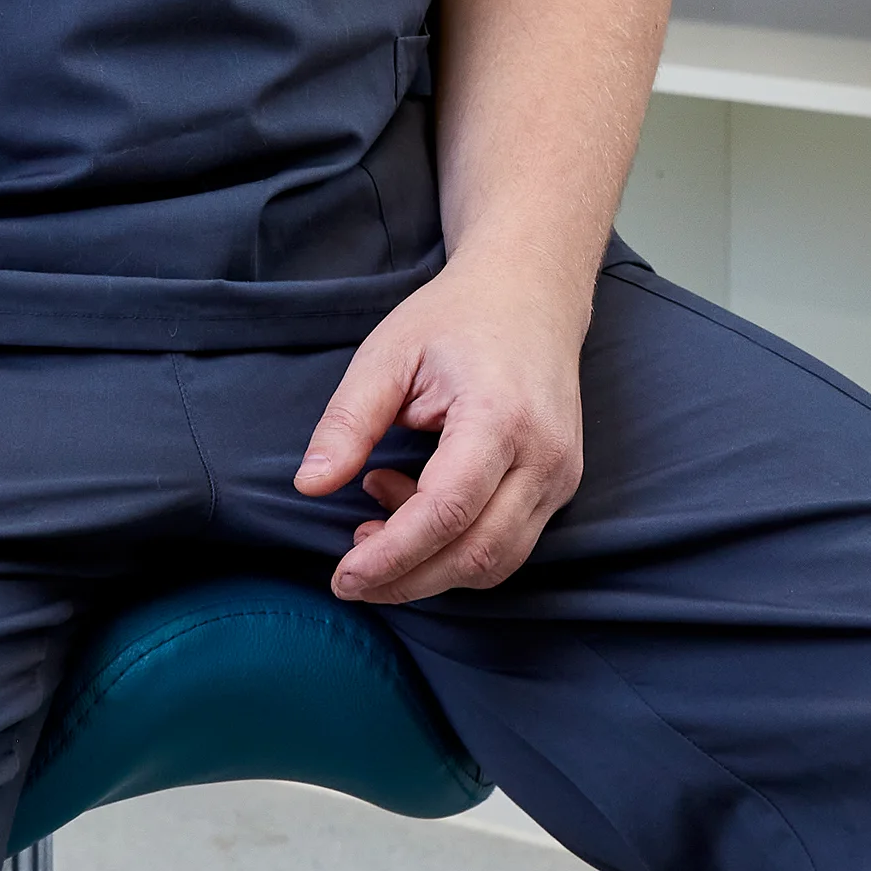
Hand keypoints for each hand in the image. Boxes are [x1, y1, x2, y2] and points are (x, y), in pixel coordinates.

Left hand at [292, 250, 590, 605]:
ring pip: (498, 562)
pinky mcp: (561, 486)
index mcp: (500, 416)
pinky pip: (510, 544)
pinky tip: (414, 505)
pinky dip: (456, 547)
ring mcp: (561, 475)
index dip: (392, 555)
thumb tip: (309, 486)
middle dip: (407, 578)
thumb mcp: (389, 354)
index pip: (446, 512)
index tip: (344, 576)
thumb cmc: (456, 317)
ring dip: (431, 567)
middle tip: (349, 572)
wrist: (530, 292)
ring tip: (376, 520)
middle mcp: (543, 455)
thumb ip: (349, 421)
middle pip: (477, 554)